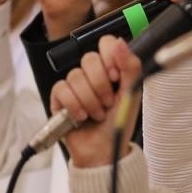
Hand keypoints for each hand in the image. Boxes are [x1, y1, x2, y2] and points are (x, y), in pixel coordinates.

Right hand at [48, 36, 142, 167]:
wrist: (104, 150)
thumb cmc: (118, 123)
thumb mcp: (132, 94)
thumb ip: (130, 67)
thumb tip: (121, 42)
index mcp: (111, 68)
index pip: (106, 42)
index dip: (109, 57)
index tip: (115, 76)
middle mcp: (92, 73)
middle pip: (89, 59)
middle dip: (101, 85)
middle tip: (108, 102)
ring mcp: (74, 84)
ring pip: (75, 76)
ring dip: (90, 100)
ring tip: (97, 114)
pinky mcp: (59, 97)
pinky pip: (61, 89)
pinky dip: (74, 105)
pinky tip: (81, 116)